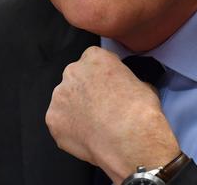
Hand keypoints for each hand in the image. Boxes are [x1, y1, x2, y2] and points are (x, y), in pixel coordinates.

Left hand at [46, 46, 179, 183]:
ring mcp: (60, 96)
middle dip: (85, 91)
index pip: (94, 60)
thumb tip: (127, 90)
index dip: (102, 76)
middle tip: (100, 108)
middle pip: (76, 78)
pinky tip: (87, 138)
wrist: (128, 138)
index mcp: (94, 57)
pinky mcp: (53, 119)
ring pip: (65, 101)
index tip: (108, 87)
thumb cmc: (138, 110)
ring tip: (94, 126)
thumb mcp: (143, 85)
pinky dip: (70, 130)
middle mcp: (72, 72)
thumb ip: (126, 82)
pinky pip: (60, 123)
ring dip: (76, 110)